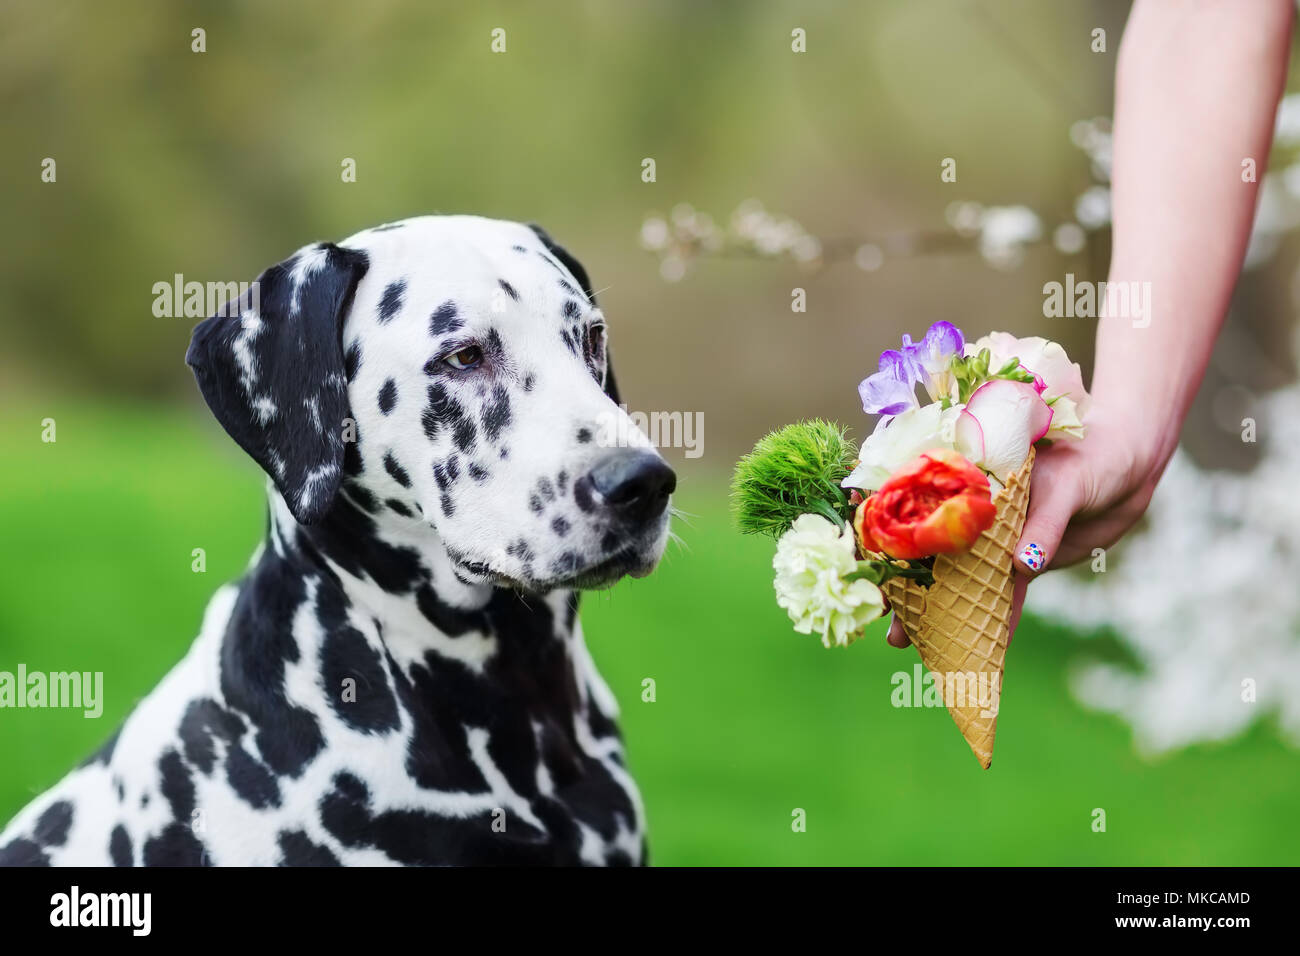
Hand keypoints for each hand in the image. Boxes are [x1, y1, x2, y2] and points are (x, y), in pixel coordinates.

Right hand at [885, 403, 1161, 647]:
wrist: (1135, 462)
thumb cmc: (1097, 453)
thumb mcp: (1067, 484)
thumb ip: (1044, 524)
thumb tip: (1023, 566)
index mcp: (972, 473)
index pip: (918, 504)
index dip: (890, 533)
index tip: (867, 562)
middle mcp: (976, 507)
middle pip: (930, 550)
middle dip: (904, 586)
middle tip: (887, 623)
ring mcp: (998, 536)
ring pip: (961, 579)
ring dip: (940, 612)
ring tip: (912, 644)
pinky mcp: (1026, 559)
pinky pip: (1004, 595)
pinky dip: (995, 623)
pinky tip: (983, 652)